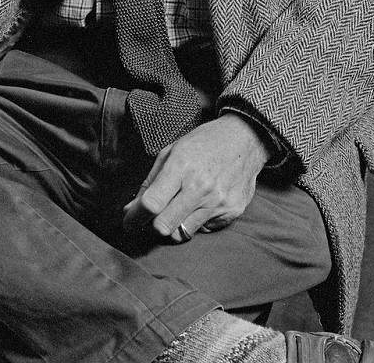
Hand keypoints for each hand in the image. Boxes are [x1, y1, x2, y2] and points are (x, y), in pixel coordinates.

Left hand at [122, 113, 270, 241]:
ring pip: (182, 233)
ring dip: (173, 226)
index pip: (151, 204)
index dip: (134, 217)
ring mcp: (218, 202)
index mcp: (181, 166)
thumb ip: (150, 182)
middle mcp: (200, 187)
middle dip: (151, 225)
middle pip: (164, 226)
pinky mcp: (231, 212)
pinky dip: (195, 221)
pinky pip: (203, 229)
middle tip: (149, 219)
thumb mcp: (172, 152)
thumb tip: (130, 209)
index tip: (128, 222)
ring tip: (176, 209)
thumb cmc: (204, 143)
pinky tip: (199, 204)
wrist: (244, 139)